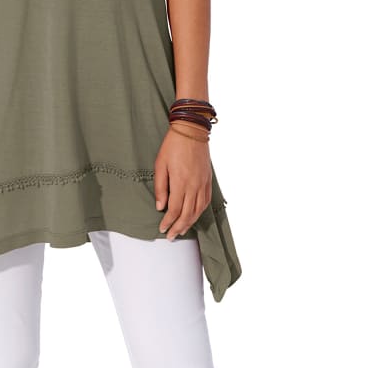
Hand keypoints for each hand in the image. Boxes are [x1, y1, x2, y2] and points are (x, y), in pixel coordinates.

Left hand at [154, 125, 211, 239]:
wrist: (192, 130)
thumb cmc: (173, 145)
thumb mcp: (160, 164)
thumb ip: (161, 187)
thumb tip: (160, 206)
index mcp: (181, 182)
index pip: (175, 210)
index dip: (169, 222)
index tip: (163, 229)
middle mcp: (194, 185)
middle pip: (188, 214)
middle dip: (179, 227)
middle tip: (171, 236)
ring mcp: (203, 183)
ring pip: (198, 210)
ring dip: (190, 223)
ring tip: (182, 230)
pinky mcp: (208, 180)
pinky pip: (205, 201)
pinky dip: (200, 212)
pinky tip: (194, 216)